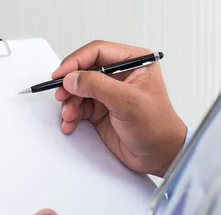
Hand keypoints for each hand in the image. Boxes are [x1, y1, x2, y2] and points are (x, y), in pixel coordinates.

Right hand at [54, 40, 186, 176]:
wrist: (159, 155)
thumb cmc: (157, 127)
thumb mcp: (127, 101)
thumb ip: (97, 86)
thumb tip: (72, 78)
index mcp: (134, 62)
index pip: (98, 52)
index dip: (76, 61)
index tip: (61, 74)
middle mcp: (120, 75)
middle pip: (84, 70)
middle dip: (71, 85)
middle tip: (61, 95)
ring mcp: (109, 93)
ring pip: (79, 90)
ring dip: (70, 103)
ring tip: (69, 116)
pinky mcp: (101, 110)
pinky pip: (79, 107)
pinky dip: (71, 115)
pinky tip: (70, 123)